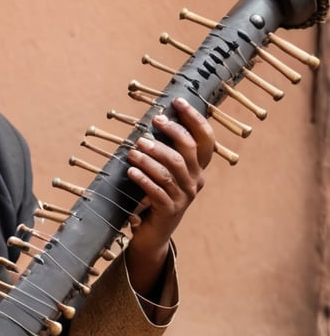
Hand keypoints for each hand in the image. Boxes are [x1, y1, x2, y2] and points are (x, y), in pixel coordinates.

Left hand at [125, 96, 215, 295]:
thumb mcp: (164, 172)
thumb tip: (155, 118)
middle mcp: (195, 181)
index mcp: (198, 168)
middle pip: (186, 151)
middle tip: (151, 124)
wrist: (153, 234)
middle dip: (169, 134)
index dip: (193, 118)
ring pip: (169, 170)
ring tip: (133, 149)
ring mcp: (184, 197)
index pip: (204, 139)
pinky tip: (131, 171)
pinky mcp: (169, 210)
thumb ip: (164, 150)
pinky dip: (143, 179)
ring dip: (150, 157)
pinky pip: (157, 191)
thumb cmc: (155, 195)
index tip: (177, 101)